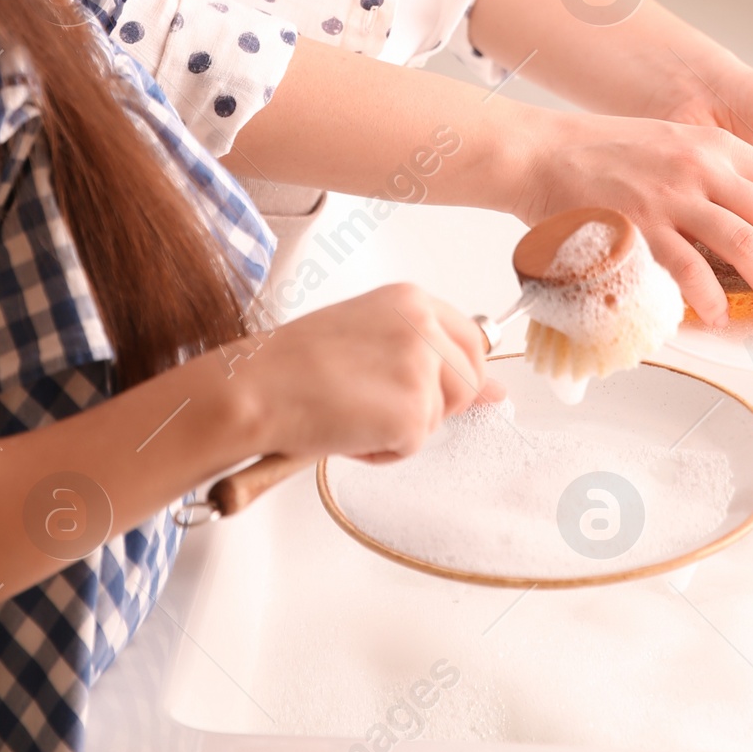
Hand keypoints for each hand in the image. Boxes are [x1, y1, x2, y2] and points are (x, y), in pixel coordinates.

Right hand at [238, 284, 501, 465]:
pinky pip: (412, 447)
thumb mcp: (367, 336)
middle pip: (470, 379)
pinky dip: (381, 451)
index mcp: (411, 299)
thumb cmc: (294, 362)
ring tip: (353, 412)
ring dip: (404, 428)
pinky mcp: (412, 413)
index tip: (436, 386)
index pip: (471, 338)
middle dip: (438, 403)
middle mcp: (423, 326)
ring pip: (442, 417)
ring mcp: (421, 369)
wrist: (259, 387)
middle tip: (382, 404)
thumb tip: (493, 389)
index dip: (456, 371)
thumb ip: (426, 351)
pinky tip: (346, 430)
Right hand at [499, 101, 752, 330]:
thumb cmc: (603, 155)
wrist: (539, 151)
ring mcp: (672, 195)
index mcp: (720, 149)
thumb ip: (720, 183)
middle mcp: (704, 167)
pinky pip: (687, 267)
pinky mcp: (639, 224)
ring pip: (746, 244)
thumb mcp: (675, 151)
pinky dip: (711, 297)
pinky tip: (722, 318)